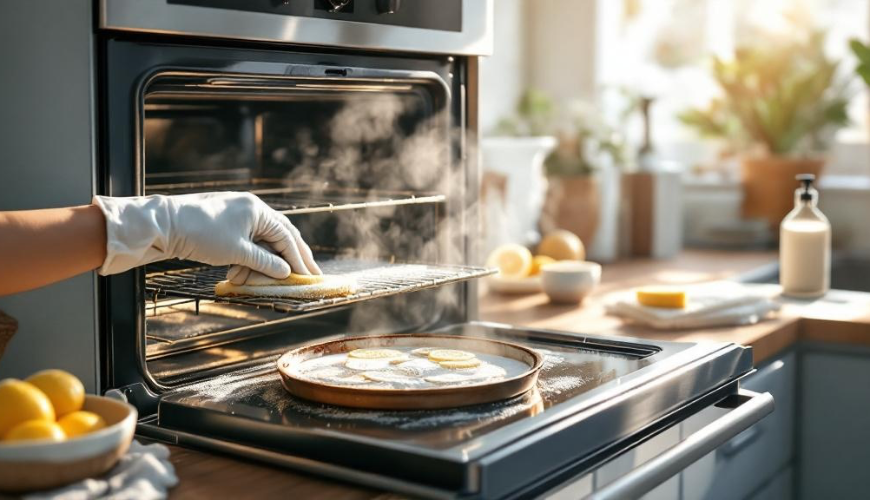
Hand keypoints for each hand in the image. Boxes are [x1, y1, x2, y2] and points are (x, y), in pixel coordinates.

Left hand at [93, 192, 320, 279]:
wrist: (164, 225)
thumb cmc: (201, 233)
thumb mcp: (237, 252)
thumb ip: (265, 262)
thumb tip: (286, 272)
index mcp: (258, 210)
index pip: (286, 237)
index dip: (298, 259)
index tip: (308, 277)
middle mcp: (252, 209)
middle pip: (280, 236)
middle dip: (293, 257)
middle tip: (309, 273)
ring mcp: (238, 214)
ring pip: (262, 241)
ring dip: (262, 263)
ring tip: (257, 281)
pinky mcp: (225, 223)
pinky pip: (246, 242)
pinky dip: (248, 259)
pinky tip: (239, 273)